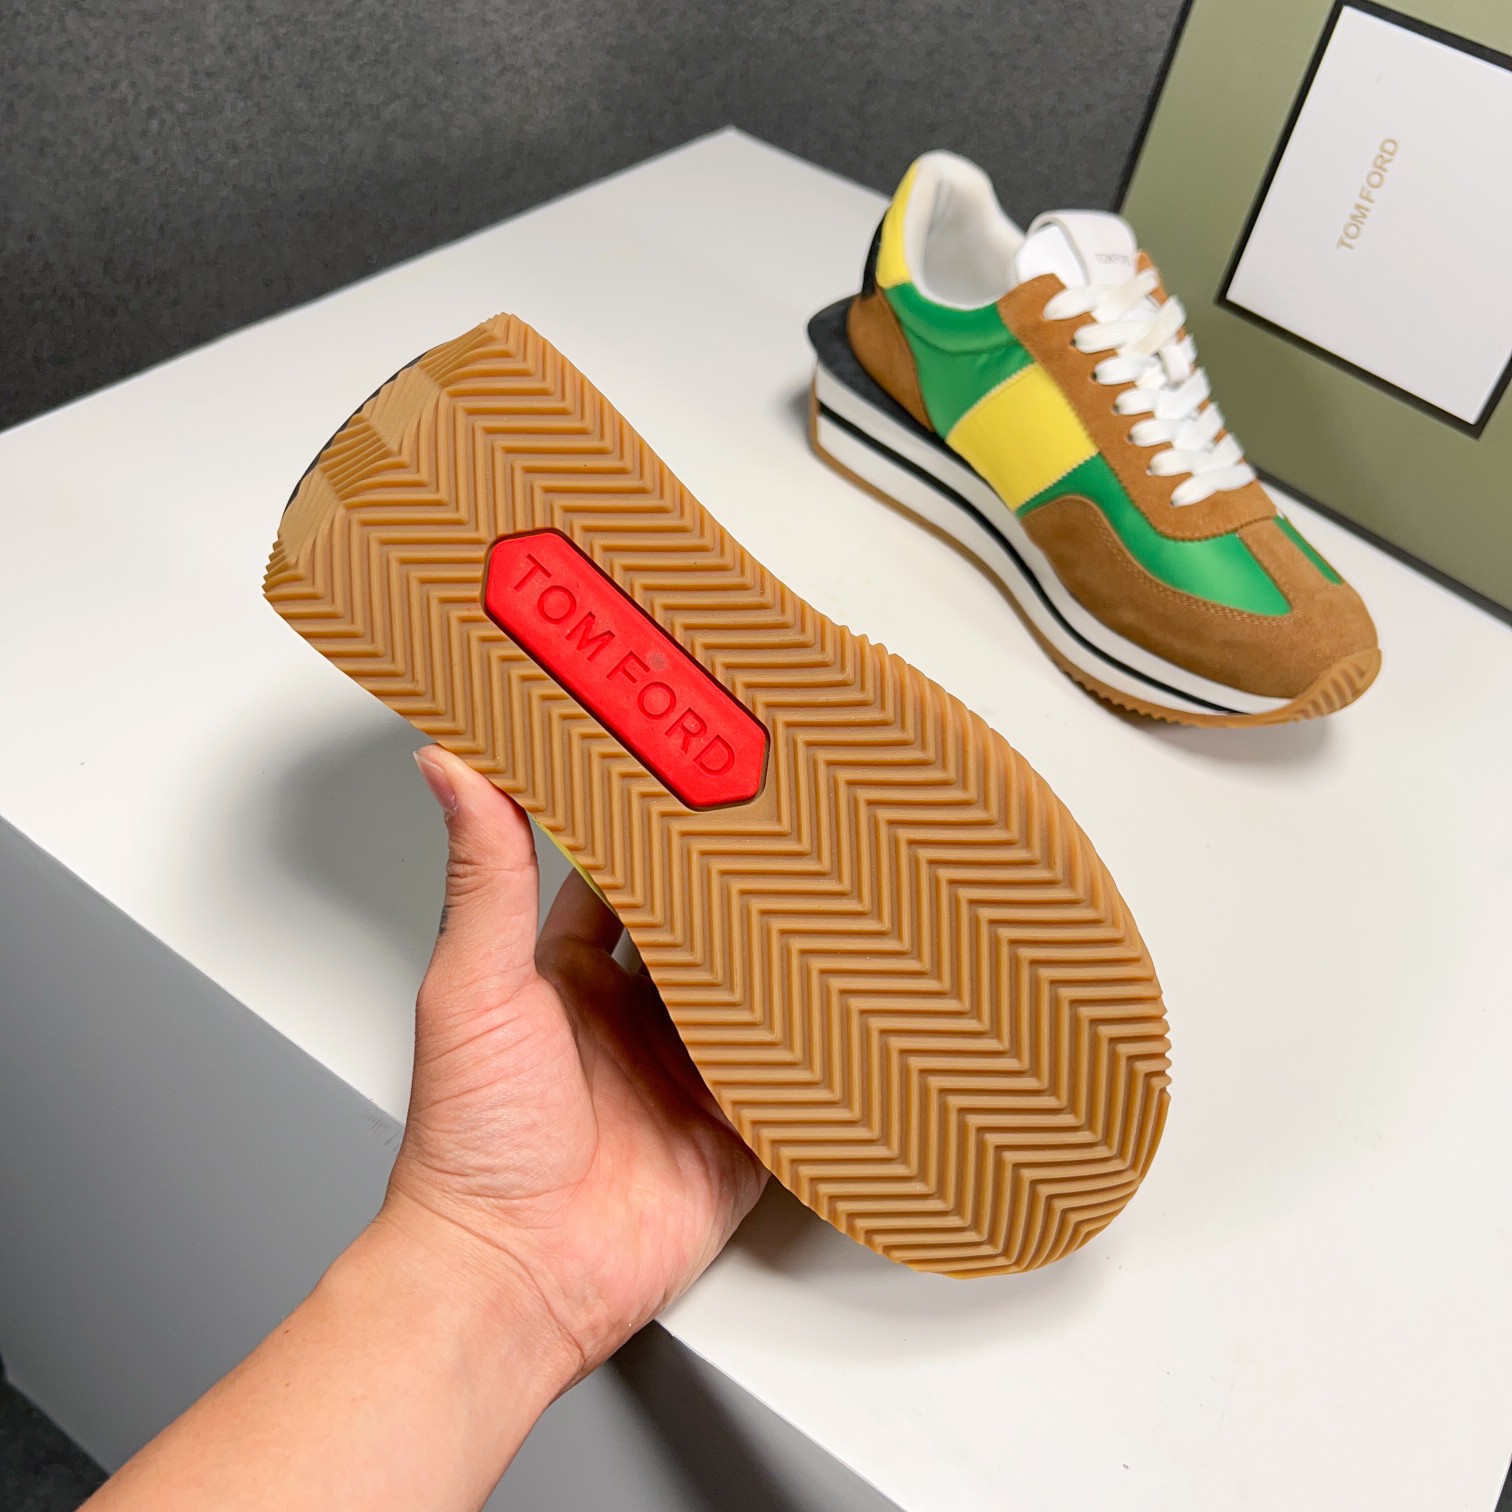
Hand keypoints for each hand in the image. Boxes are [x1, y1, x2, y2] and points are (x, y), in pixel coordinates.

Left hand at [386, 744, 767, 1385]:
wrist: (517, 1277)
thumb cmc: (470, 1145)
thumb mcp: (475, 985)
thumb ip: (483, 874)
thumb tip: (451, 767)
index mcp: (569, 973)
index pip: (621, 877)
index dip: (654, 828)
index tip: (688, 773)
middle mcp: (633, 1017)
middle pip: (701, 929)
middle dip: (739, 886)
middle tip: (784, 825)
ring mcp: (688, 1071)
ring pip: (753, 992)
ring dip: (784, 956)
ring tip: (830, 893)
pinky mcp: (736, 1127)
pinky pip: (788, 1071)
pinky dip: (816, 1041)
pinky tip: (845, 1001)